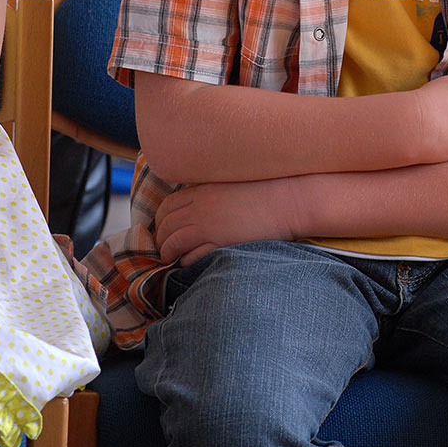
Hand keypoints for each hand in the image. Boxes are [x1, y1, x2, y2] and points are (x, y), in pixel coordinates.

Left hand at [155, 178, 298, 265]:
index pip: (167, 205)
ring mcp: (208, 227)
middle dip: (160, 238)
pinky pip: (191, 257)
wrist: (287, 201)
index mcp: (203, 190)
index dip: (160, 219)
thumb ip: (211, 191)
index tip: (163, 227)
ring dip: (167, 252)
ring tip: (170, 258)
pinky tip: (188, 263)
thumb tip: (198, 201)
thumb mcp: (232, 183)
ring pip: (173, 242)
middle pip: (166, 225)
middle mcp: (200, 208)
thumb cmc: (266, 189)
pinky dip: (185, 262)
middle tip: (163, 246)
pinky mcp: (219, 244)